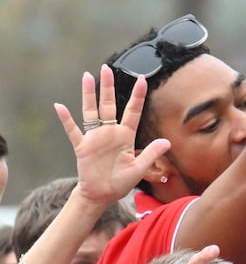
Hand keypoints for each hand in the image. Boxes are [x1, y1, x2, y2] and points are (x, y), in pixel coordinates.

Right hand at [52, 67, 170, 208]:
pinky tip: (60, 106)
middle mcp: (110, 132)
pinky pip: (73, 130)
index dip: (137, 96)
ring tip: (86, 76)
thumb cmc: (121, 182)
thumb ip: (151, 154)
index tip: (141, 79)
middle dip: (108, 87)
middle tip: (107, 68)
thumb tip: (167, 141)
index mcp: (126, 136)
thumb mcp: (140, 168)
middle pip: (109, 105)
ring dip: (88, 95)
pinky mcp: (82, 146)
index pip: (133, 111)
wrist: (102, 195)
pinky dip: (66, 120)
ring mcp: (95, 138)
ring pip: (91, 111)